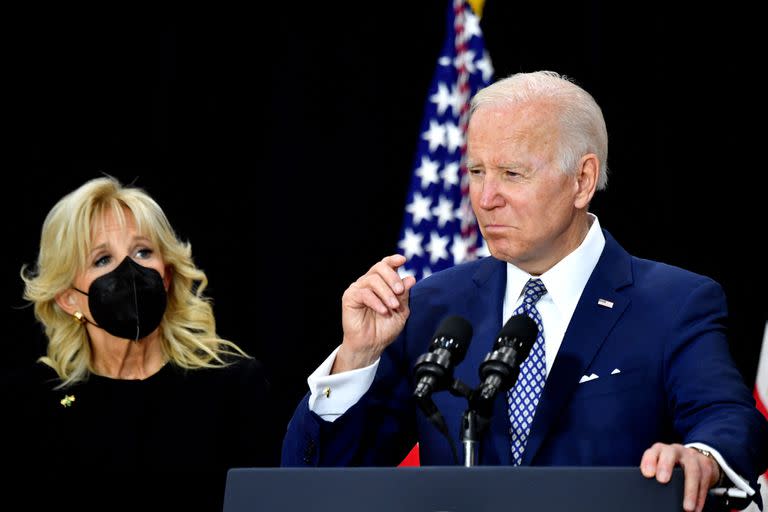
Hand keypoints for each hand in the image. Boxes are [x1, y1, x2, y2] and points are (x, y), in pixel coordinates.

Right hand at [332, 254, 415, 373]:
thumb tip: (411, 278)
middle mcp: (369, 282)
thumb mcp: (401, 310)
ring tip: (393, 306)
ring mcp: (359, 289)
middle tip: (400, 291)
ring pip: (373, 279)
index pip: (386, 264)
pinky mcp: (350, 297)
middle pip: (380, 267)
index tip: (403, 260)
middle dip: (393, 278)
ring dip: (387, 293)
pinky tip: (383, 311)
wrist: (372, 345)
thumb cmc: (384, 328)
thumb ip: (404, 294)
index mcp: (382, 283)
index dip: (393, 260)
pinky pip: (364, 293)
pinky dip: (376, 301)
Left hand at [640, 442, 720, 511]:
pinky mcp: (706, 466)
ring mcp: (692, 457)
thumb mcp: (660, 465)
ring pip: (692, 471)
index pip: (652, 451)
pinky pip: (704, 481)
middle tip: (662, 481)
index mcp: (660, 450)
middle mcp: (675, 450)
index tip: (647, 474)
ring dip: (690, 491)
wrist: (694, 458)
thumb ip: (654, 474)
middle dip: (665, 466)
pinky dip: (700, 497)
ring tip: (687, 508)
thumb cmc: (670, 465)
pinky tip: (696, 509)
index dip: (649, 461)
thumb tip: (649, 494)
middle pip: (670, 453)